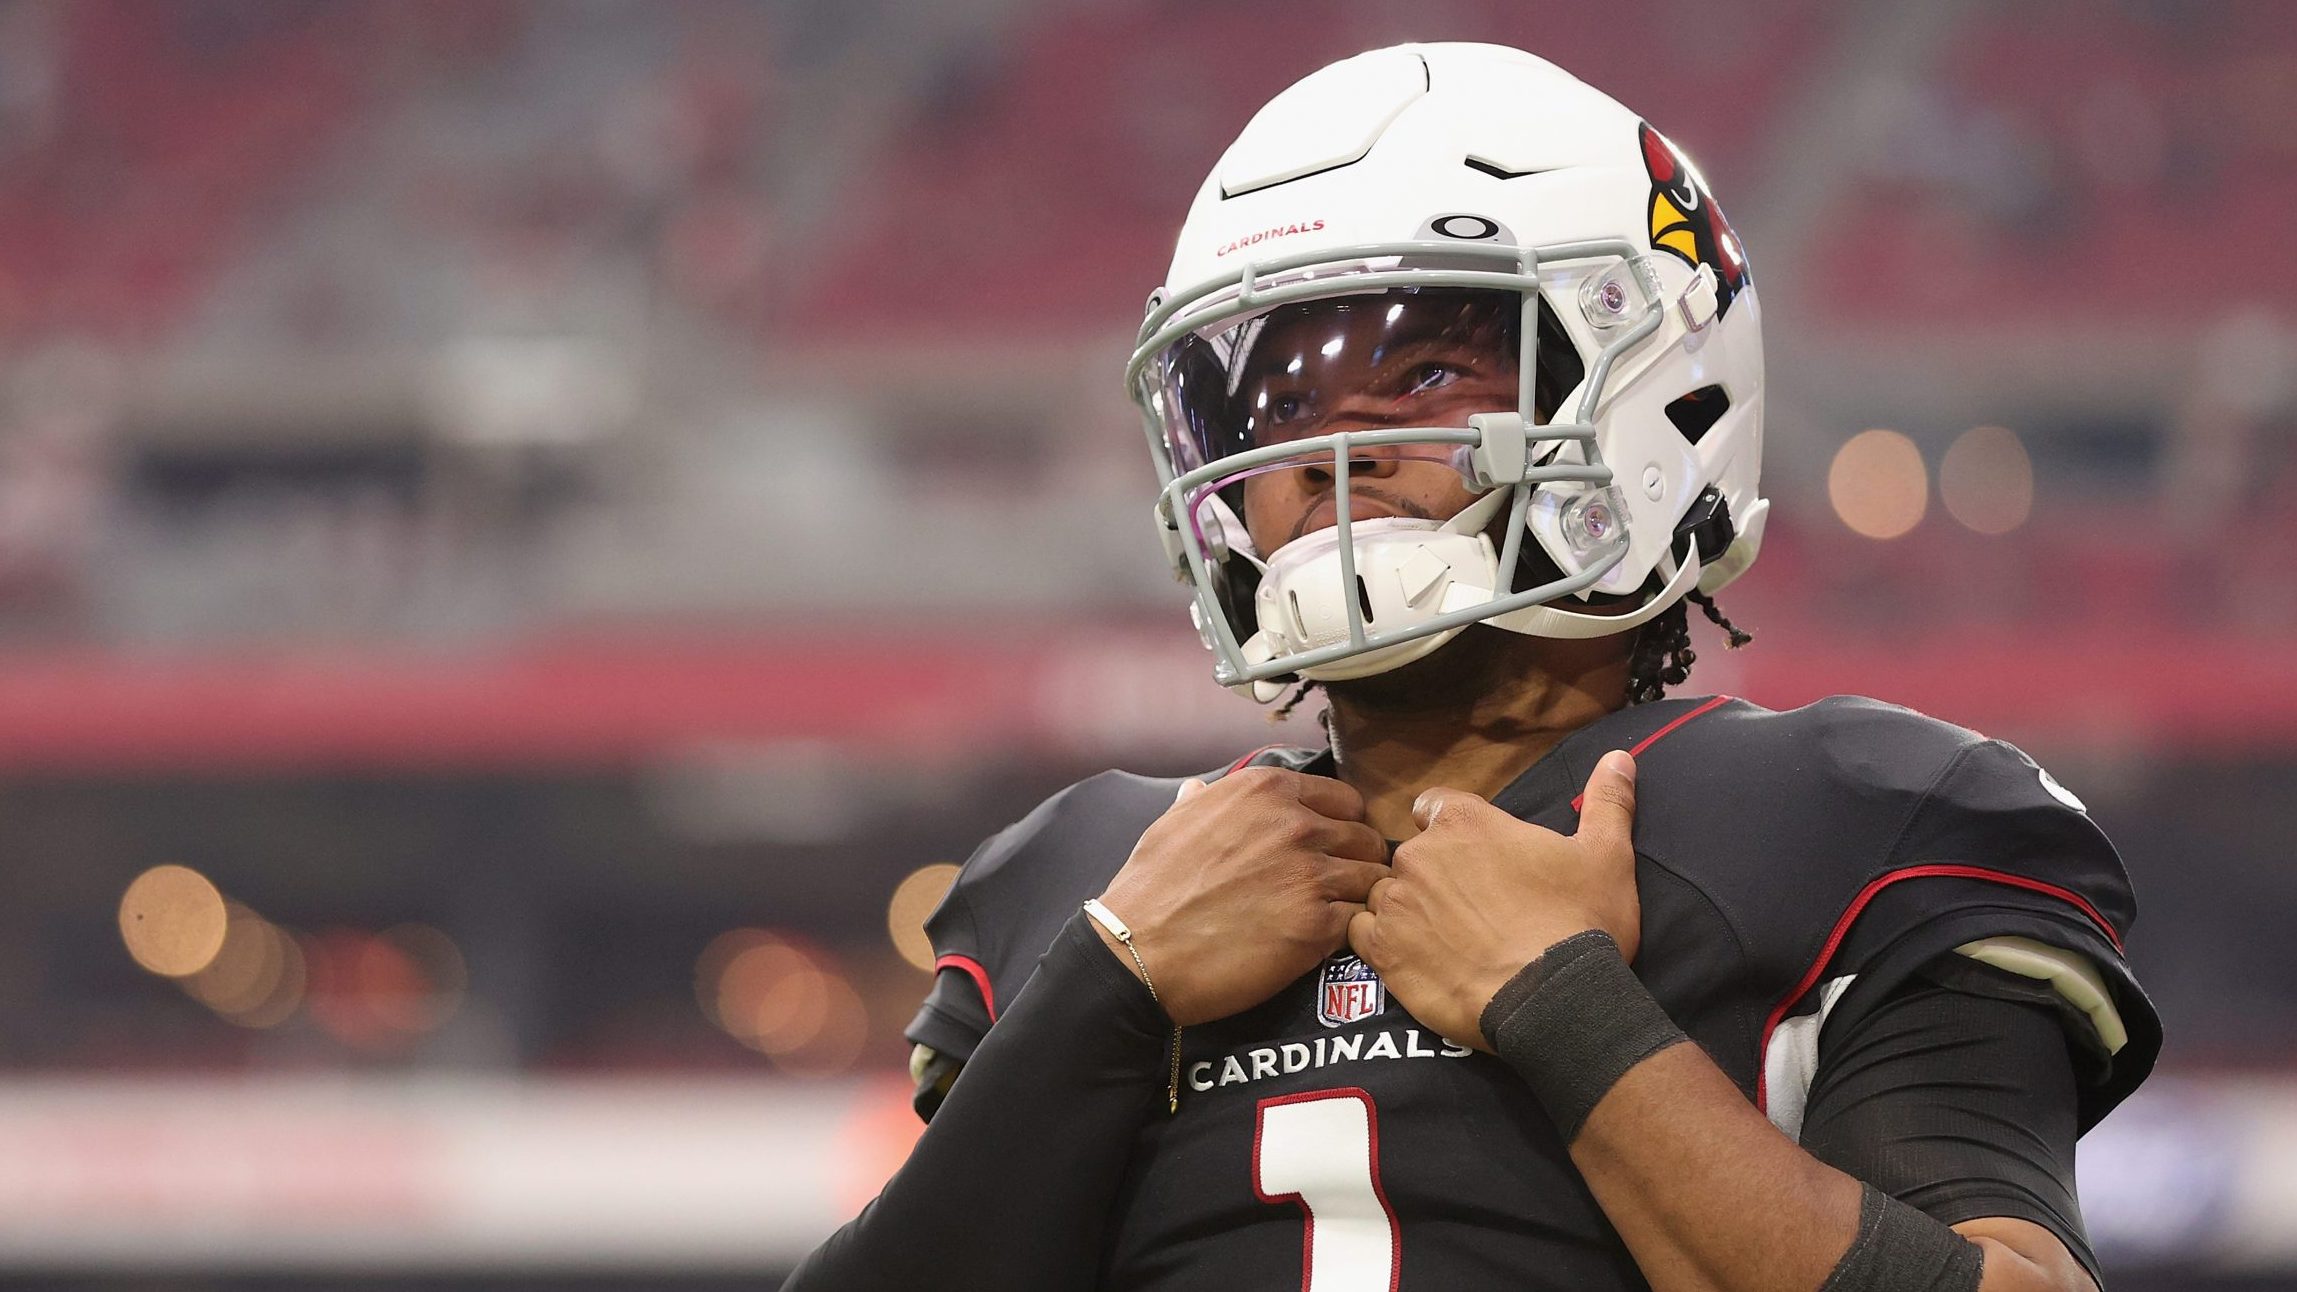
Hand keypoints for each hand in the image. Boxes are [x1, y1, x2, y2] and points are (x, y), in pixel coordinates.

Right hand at [1095, 768, 1389, 1025]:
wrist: (1140, 951)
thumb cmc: (1151, 887)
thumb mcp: (1172, 824)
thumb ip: (1200, 802)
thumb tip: (1197, 789)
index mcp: (1266, 791)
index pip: (1344, 799)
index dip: (1341, 825)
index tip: (1331, 847)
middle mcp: (1298, 825)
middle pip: (1366, 838)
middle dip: (1357, 861)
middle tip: (1338, 885)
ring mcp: (1312, 875)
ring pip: (1371, 879)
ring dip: (1358, 898)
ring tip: (1336, 915)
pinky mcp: (1318, 926)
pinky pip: (1358, 922)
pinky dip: (1347, 932)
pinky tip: (1324, 941)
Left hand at [1346, 751, 1640, 1049]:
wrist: (1554, 1000)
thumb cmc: (1581, 922)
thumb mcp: (1606, 856)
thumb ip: (1606, 801)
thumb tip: (1619, 755)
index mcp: (1466, 821)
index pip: (1435, 806)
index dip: (1452, 828)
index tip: (1475, 856)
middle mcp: (1419, 853)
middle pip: (1412, 853)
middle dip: (1435, 874)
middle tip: (1471, 909)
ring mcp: (1396, 902)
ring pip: (1387, 893)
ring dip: (1408, 908)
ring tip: (1445, 939)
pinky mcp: (1382, 951)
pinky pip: (1363, 933)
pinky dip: (1383, 942)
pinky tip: (1415, 958)